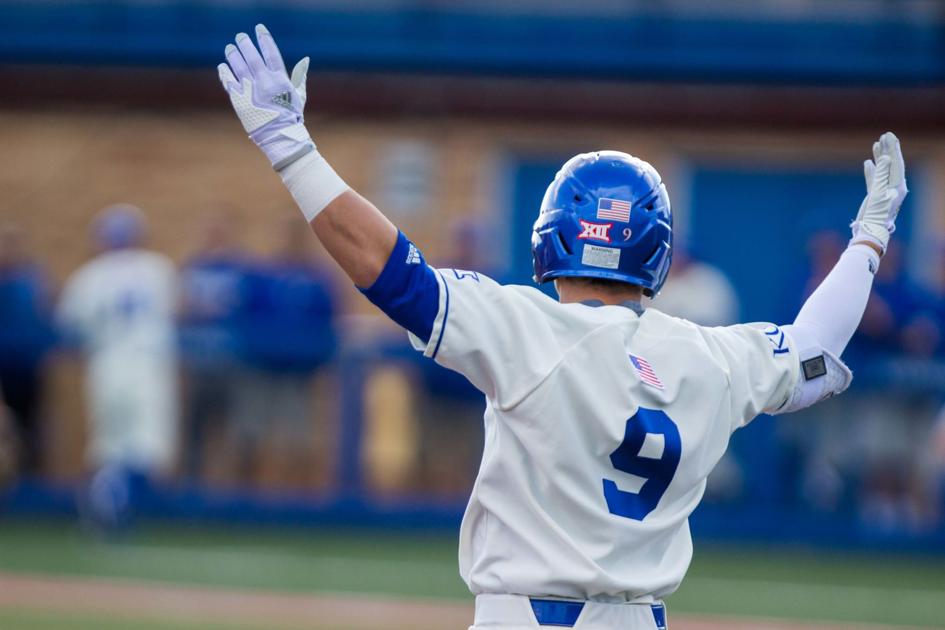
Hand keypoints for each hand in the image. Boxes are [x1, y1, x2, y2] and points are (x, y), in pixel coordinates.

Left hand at [218, 24, 314, 169]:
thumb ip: (299, 76)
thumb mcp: (298, 95)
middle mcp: (264, 83)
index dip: (264, 39)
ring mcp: (250, 91)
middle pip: (252, 56)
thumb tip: (306, 59)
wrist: (280, 137)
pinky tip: (223, 66)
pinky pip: (229, 82)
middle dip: (245, 44)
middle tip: (240, 37)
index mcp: (279, 80)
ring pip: (238, 66)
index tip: (259, 29)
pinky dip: (225, 72)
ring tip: (230, 48)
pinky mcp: (239, 100)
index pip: (271, 53)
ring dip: (233, 55)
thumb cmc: (291, 117)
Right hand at [850, 131, 907, 253]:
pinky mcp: (876, 196)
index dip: (893, 149)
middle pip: (892, 164)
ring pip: (882, 170)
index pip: (897, 163)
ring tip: (876, 144)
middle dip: (888, 149)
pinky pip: (874, 179)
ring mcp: (884, 191)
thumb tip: (886, 159)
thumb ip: (881, 175)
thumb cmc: (875, 215)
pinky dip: (872, 170)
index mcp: (899, 186)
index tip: (889, 137)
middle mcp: (894, 187)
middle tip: (885, 135)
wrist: (870, 231)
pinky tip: (868, 162)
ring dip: (880, 157)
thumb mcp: (878, 193)